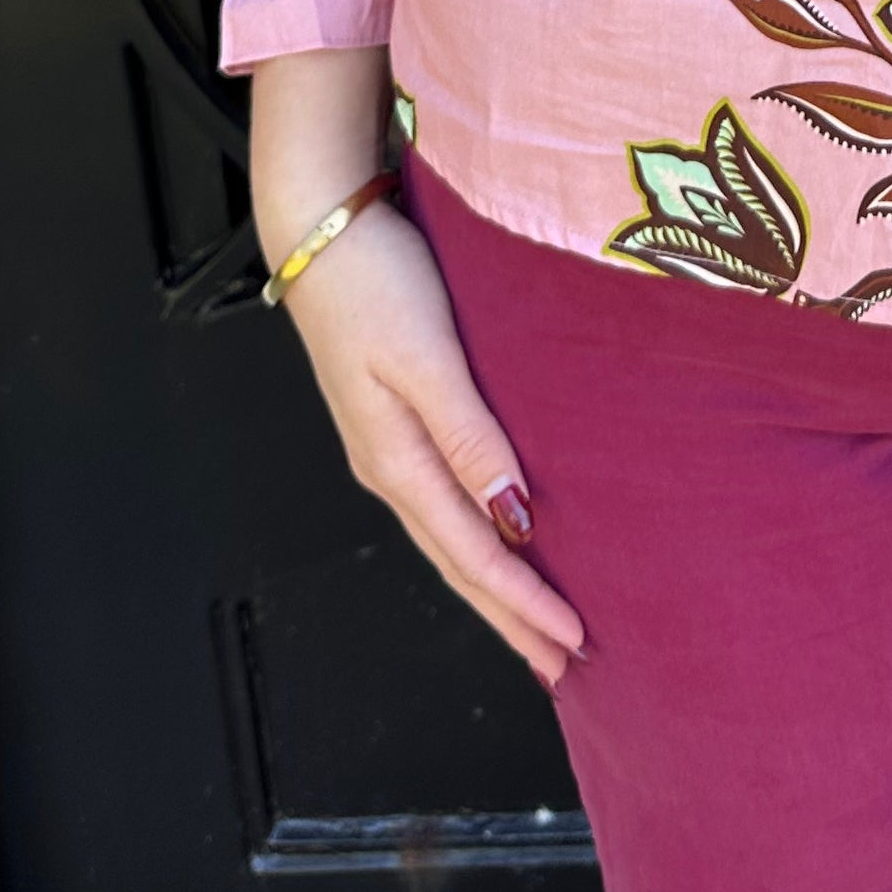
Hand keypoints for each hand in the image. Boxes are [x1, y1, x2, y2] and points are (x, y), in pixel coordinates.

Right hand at [250, 50, 583, 689]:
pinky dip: (475, 537)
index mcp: (397, 459)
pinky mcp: (394, 417)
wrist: (318, 226)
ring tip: (535, 623)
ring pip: (448, 536)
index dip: (521, 604)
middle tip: (562, 666)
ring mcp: (387, 444)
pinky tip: (497, 538)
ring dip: (493, 585)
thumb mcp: (426, 356)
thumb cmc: (375, 280)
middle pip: (456, 562)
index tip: (573, 644)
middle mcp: (389, 465)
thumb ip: (469, 434)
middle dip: (508, 618)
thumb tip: (511, 515)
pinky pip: (442, 500)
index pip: (472, 553)